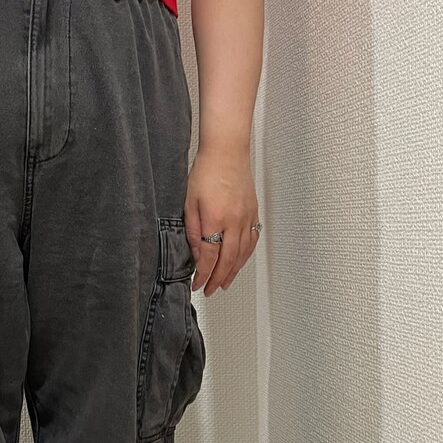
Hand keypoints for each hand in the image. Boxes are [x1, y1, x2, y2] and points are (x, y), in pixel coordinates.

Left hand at [184, 147, 260, 294]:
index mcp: (216, 218)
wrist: (227, 152)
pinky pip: (251, 241)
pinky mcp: (253, 213)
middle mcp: (235, 221)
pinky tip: (239, 262)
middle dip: (218, 279)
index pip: (209, 256)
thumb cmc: (206, 172)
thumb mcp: (189, 202)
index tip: (197, 284)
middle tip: (210, 290)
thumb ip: (192, 231)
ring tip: (224, 283)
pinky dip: (245, 256)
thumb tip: (195, 254)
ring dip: (233, 272)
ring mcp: (247, 217)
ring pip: (242, 253)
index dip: (203, 274)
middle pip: (228, 260)